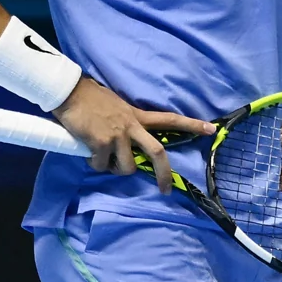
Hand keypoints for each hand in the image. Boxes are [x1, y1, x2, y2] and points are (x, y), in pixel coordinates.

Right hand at [52, 77, 214, 194]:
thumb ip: (125, 122)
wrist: (69, 91)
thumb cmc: (90, 98)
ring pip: (127, 167)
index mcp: (136, 115)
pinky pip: (102, 166)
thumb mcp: (116, 107)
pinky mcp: (102, 142)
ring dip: (115, 169)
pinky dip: (95, 164)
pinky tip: (88, 154)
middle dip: (163, 174)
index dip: (191, 125)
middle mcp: (131, 125)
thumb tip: (125, 142)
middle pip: (157, 151)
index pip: (169, 119)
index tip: (211, 130)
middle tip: (164, 190)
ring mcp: (117, 134)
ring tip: (103, 159)